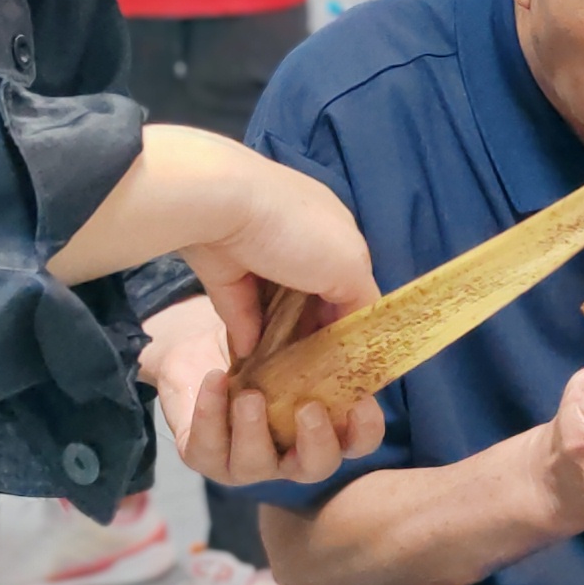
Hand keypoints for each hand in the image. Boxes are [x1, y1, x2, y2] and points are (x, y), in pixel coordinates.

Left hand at [89, 127, 379, 354]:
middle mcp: (298, 240)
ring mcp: (258, 257)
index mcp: (334, 230)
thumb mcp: (351, 265)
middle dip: (317, 330)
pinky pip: (240, 311)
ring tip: (289, 377)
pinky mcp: (223, 273)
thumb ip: (362, 301)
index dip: (352, 315)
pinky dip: (248, 336)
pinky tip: (255, 364)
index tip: (351, 353)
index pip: (351, 277)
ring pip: (276, 307)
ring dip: (282, 339)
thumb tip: (353, 332)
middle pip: (313, 295)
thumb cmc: (298, 232)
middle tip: (321, 374)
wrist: (221, 207)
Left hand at [143, 282, 383, 486]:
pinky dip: (212, 412)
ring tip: (250, 394)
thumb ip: (326, 328)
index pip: (359, 441)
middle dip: (315, 442)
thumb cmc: (262, 344)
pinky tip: (216, 379)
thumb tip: (354, 302)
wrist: (201, 349)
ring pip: (256, 464)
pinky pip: (208, 447)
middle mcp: (290, 452)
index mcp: (324, 426)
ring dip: (254, 431)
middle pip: (316, 466)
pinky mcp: (206, 456)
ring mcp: (248, 460)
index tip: (360, 401)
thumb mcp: (296, 331)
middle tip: (308, 407)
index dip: (365, 429)